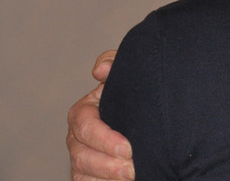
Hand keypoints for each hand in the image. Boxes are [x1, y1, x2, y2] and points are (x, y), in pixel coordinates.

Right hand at [67, 50, 134, 180]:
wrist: (147, 115)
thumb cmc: (134, 94)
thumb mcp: (126, 75)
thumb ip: (114, 64)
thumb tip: (100, 69)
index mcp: (83, 112)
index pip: (85, 125)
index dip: (104, 139)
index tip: (128, 148)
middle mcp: (78, 138)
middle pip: (83, 156)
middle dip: (108, 165)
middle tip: (133, 168)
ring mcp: (82, 158)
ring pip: (84, 174)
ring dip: (109, 177)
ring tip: (134, 175)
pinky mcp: (89, 176)